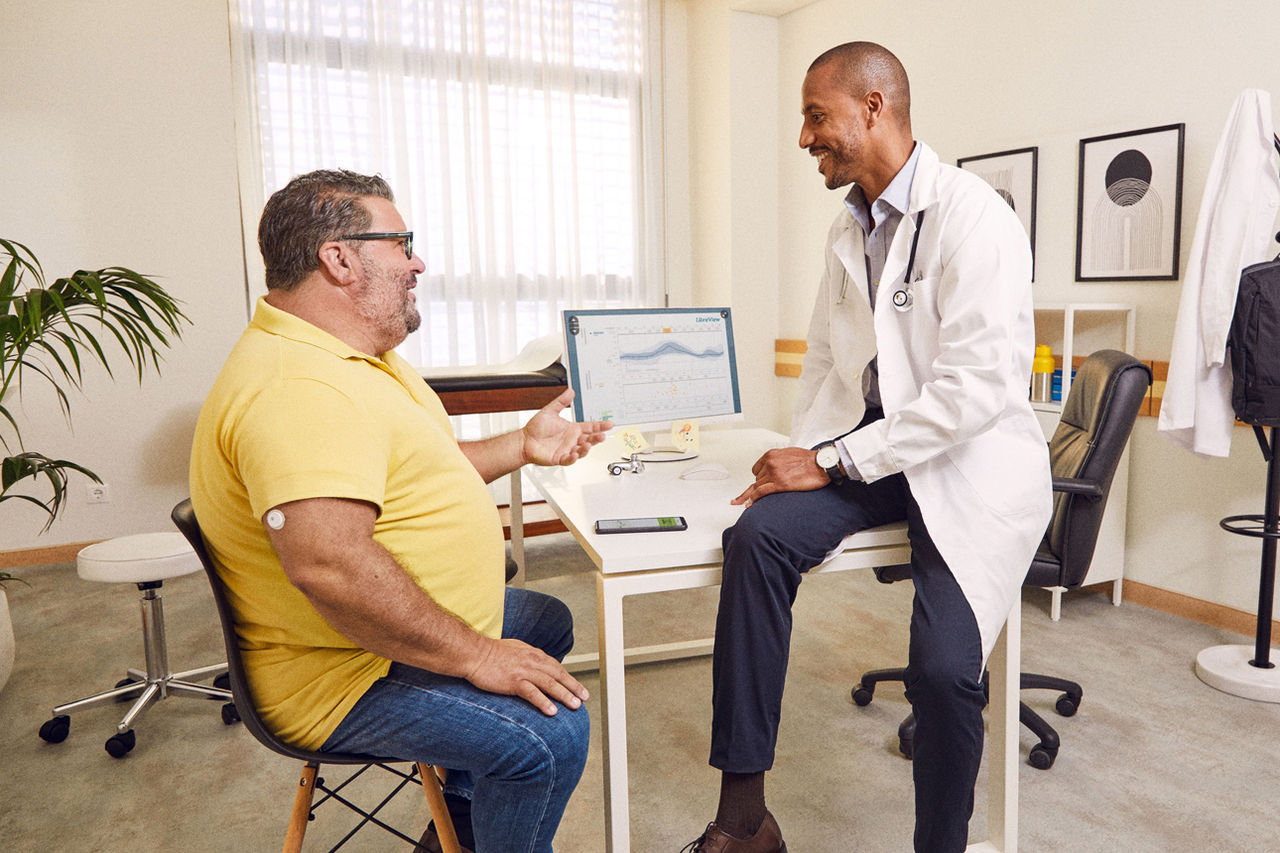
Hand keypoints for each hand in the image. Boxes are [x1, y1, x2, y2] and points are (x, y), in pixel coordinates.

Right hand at [465, 637, 589, 715]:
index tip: (578, 688)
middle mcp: (532, 661)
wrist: (474, 653)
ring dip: (564, 695)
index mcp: (533, 654)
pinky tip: (552, 711)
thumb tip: (538, 664)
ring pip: (550, 684)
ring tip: (575, 705)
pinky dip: (544, 702)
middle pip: (558, 675)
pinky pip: (533, 693)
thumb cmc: (491, 652)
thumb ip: (528, 657)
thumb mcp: (515, 649)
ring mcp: (524, 671)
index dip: (569, 678)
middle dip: (573, 687)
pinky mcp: (514, 681)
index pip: (556, 667)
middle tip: (584, 698)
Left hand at [522, 389, 611, 466]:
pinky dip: (572, 458)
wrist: (524, 440)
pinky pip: (568, 459)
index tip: (609, 424)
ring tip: (588, 444)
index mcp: (572, 429)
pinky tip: (574, 453)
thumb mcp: (550, 411)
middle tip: (602, 435)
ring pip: (581, 450)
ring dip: (586, 449)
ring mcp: (567, 449)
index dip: (600, 426)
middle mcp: (572, 440)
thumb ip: (561, 402)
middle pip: (589, 439)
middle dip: (597, 438)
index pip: (590, 427)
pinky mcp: (560, 458)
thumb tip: (570, 391)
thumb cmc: (536, 428)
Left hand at [731, 446, 828, 505]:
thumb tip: (776, 466)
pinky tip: (749, 504)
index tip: (757, 484)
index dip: (758, 477)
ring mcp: (774, 474)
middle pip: (757, 479)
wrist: (822, 464)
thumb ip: (779, 460)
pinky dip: (753, 499)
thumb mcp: (789, 453)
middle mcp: (770, 463)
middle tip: (754, 496)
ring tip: (749, 503)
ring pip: (758, 486)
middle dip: (760, 487)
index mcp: (772, 455)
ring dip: (756, 494)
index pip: (756, 469)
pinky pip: (761, 492)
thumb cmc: (809, 459)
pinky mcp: (780, 484)